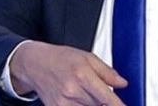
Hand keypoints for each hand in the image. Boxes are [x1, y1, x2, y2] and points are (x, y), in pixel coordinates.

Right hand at [9, 41, 126, 105]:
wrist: (35, 64)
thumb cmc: (60, 58)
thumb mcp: (87, 57)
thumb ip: (106, 72)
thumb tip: (122, 83)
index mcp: (82, 75)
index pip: (106, 98)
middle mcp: (72, 91)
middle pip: (99, 105)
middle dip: (103, 100)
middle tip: (96, 89)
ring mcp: (63, 103)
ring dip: (92, 103)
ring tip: (84, 91)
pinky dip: (81, 105)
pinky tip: (78, 98)